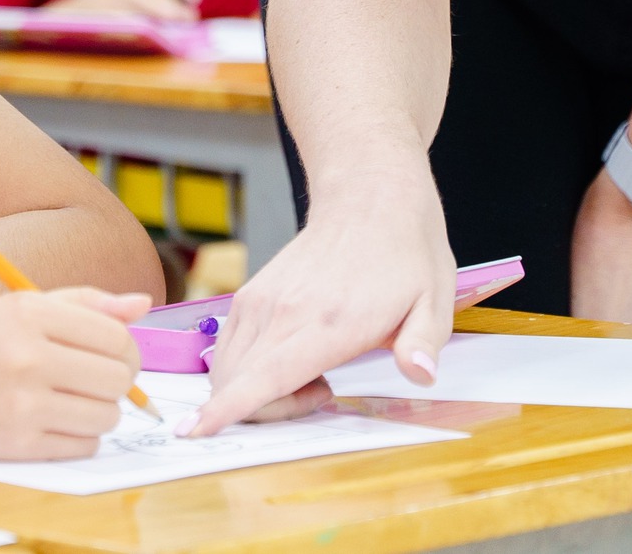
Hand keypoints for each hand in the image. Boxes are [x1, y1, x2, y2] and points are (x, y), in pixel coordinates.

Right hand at [0, 287, 151, 459]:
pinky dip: (81, 436)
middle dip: (118, 380)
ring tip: (72, 399)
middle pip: (118, 378)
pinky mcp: (16, 444)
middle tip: (96, 377)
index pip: (116, 336)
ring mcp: (21, 405)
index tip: (112, 353)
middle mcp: (26, 357)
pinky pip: (84, 445)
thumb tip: (143, 304)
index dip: (125, 348)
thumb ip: (85, 302)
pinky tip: (55, 420)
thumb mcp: (18, 305)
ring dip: (100, 411)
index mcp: (28, 313)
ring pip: (107, 416)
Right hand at [190, 158, 448, 434]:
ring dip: (256, 392)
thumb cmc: (405, 254)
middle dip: (268, 413)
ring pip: (227, 368)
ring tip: (313, 373)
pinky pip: (228, 347)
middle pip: (240, 384)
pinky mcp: (252, 293)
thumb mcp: (434, 299)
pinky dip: (244, 370)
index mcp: (328, 322)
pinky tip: (288, 357)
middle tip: (324, 392)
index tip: (197, 431)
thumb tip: (421, 376)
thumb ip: (423, 344)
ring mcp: (262, 300)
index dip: (230, 408)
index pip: (267, 375)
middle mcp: (284, 311)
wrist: (369, 199)